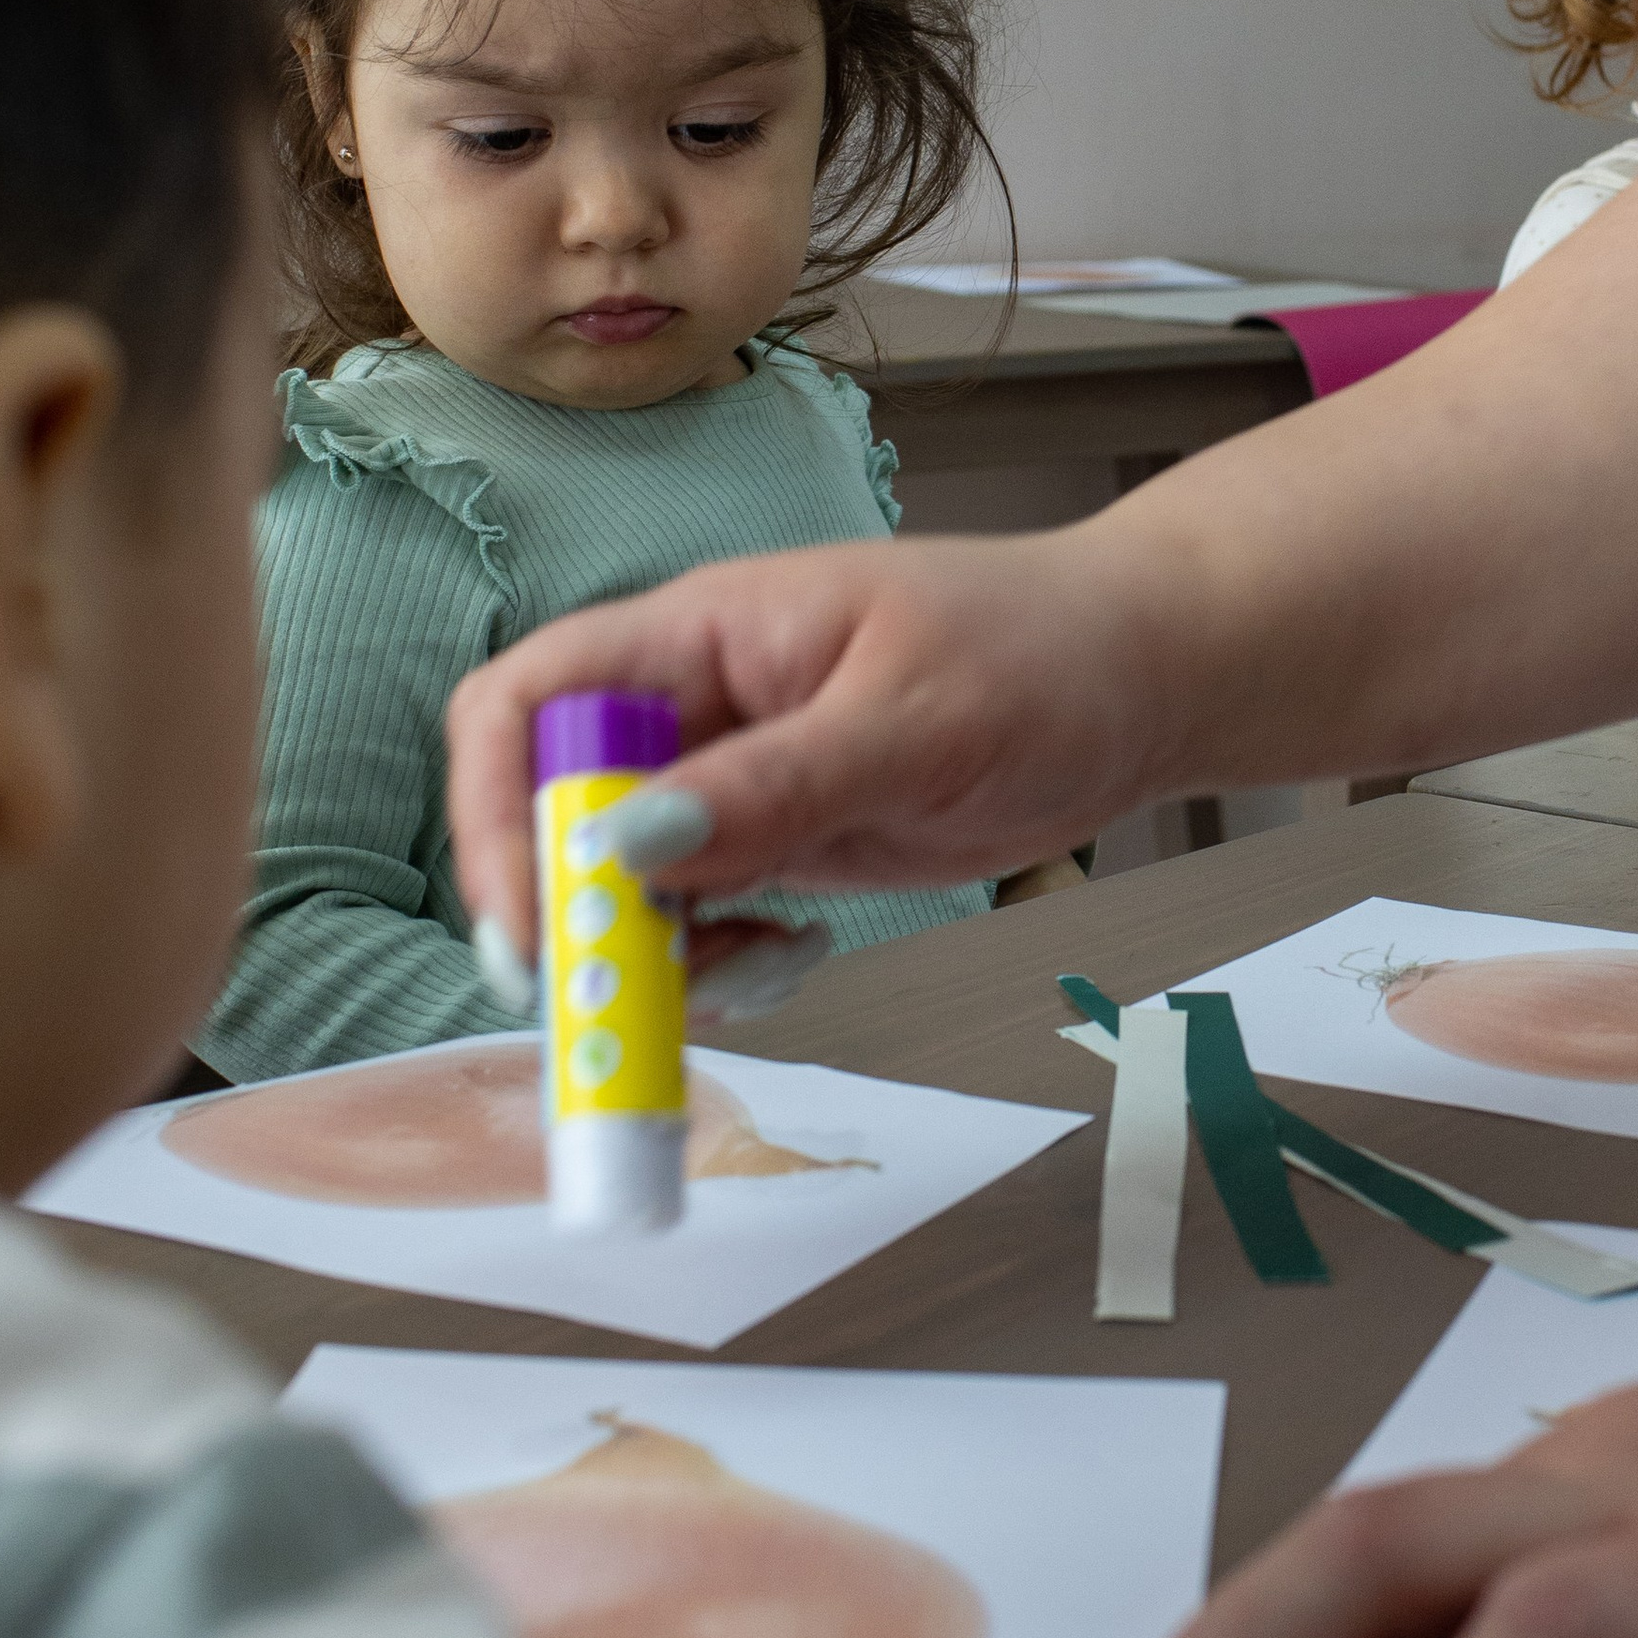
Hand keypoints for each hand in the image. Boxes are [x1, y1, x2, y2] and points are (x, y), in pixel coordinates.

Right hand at [444, 531, 1153, 964]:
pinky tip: (792, 958)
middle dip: (572, 912)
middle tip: (623, 1005)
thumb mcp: (912, 719)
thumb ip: (774, 786)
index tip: (529, 920)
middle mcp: (700, 705)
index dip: (499, 808)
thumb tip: (627, 846)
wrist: (1137, 679)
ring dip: (649, 953)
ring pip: (623, 882)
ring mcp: (736, 779)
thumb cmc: (1040, 650)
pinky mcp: (779, 839)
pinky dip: (716, 963)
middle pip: (560, 809)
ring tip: (747, 968)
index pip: (534, 700)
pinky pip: (699, 918)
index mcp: (705, 633)